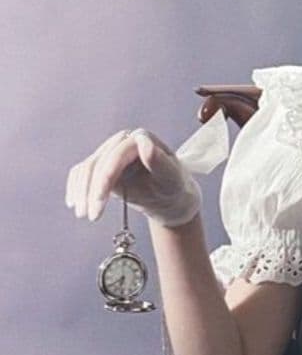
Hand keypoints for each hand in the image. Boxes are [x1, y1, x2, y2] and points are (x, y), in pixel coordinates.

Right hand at [66, 128, 201, 226]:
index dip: (105, 178)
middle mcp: (123, 141)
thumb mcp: (171, 178)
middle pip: (98, 162)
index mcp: (142, 138)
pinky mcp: (101, 164)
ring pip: (86, 168)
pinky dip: (76, 188)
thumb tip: (142, 142)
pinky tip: (74, 204)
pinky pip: (82, 173)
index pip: (117, 154)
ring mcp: (110, 152)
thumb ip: (159, 161)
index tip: (99, 201)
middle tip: (92, 216)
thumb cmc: (174, 187)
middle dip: (92, 190)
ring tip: (83, 214)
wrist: (170, 198)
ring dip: (81, 192)